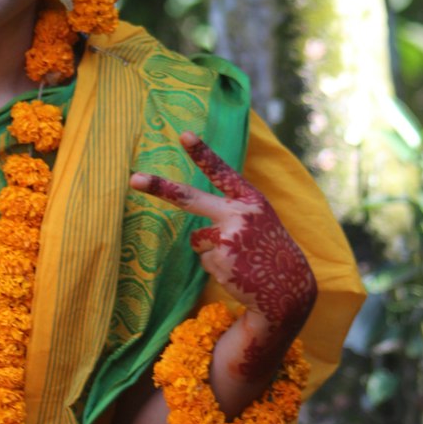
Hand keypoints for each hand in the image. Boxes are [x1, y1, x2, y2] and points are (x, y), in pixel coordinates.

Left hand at [130, 131, 316, 380]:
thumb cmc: (268, 251)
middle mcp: (239, 214)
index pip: (223, 172)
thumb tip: (195, 227)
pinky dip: (215, 266)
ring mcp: (228, 236)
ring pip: (197, 238)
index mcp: (251, 200)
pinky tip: (235, 271)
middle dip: (160, 187)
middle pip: (189, 198)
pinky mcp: (219, 259)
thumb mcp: (258, 221)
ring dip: (210, 249)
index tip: (184, 134)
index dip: (203, 153)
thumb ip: (232, 210)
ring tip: (237, 258)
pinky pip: (203, 259)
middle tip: (133, 178)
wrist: (288, 289)